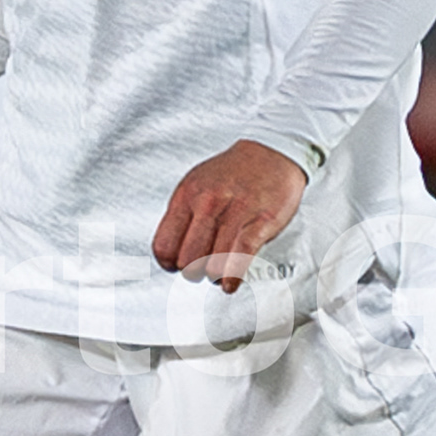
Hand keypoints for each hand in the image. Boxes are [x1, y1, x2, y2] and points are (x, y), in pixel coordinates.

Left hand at [148, 138, 307, 288]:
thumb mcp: (196, 186)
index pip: (164, 246)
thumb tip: (169, 253)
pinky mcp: (260, 221)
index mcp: (186, 196)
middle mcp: (208, 203)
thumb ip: (181, 217)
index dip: (169, 263)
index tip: (177, 266)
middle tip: (201, 268)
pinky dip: (232, 276)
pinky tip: (230, 282)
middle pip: (187, 260)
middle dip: (193, 270)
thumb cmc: (231, 174)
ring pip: (212, 264)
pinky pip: (240, 258)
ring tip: (218, 273)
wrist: (271, 153)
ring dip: (214, 275)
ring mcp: (235, 212)